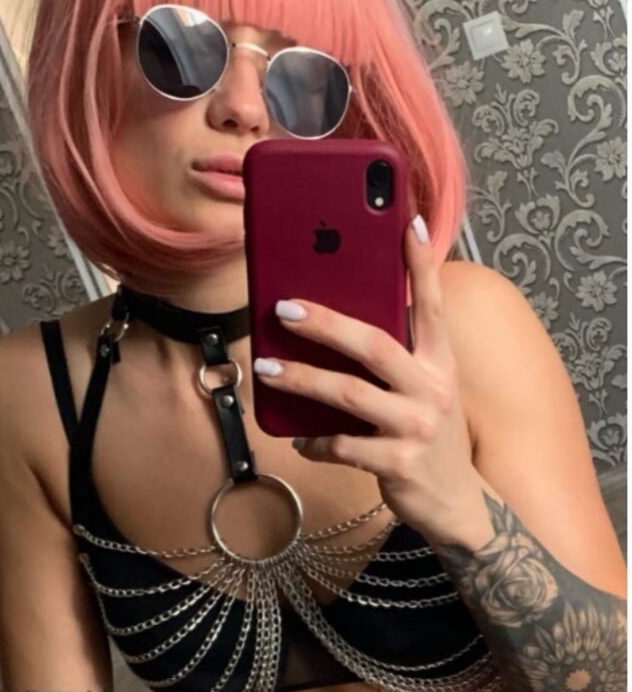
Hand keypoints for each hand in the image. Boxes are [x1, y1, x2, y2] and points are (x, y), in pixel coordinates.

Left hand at [252, 215, 485, 543]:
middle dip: (324, 323)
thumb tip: (336, 323)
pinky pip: (341, 445)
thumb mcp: (424, 389)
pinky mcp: (398, 464)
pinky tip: (299, 438)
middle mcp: (433, 388)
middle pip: (374, 344)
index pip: (432, 304)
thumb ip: (395, 358)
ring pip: (347, 393)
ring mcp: (417, 427)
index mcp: (439, 362)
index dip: (421, 264)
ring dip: (301, 379)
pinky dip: (314, 441)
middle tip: (282, 308)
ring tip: (267, 368)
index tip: (410, 223)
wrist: (459, 504)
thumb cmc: (428, 432)